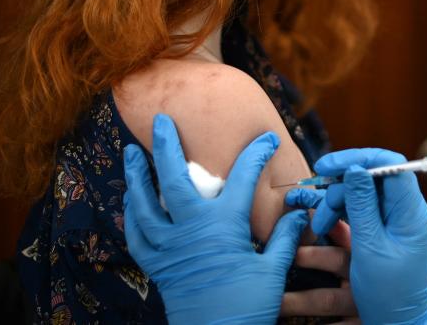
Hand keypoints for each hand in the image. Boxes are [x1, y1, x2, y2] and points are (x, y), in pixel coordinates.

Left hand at [123, 114, 308, 324]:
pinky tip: (131, 202)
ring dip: (136, 176)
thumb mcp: (272, 272)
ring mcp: (169, 248)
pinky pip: (137, 235)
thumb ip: (283, 239)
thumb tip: (296, 214)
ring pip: (143, 204)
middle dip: (166, 146)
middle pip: (172, 179)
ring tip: (130, 154)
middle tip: (161, 121)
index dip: (256, 155)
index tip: (265, 139)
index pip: (243, 178)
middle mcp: (191, 230)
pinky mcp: (157, 266)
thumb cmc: (247, 307)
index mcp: (224, 226)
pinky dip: (131, 216)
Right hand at [287, 149, 426, 324]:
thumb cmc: (389, 292)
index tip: (330, 165)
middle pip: (372, 177)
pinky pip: (358, 210)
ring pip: (361, 193)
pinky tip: (325, 225)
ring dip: (336, 203)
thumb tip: (356, 169)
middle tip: (320, 205)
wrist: (399, 321)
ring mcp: (392, 219)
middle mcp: (403, 210)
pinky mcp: (379, 230)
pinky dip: (340, 214)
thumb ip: (362, 206)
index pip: (392, 165)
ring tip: (320, 225)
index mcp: (410, 212)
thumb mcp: (370, 248)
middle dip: (341, 186)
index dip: (360, 158)